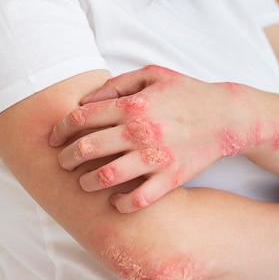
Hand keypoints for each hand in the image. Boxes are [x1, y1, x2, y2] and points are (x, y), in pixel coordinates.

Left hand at [49, 65, 260, 212]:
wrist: (226, 116)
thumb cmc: (186, 93)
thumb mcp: (152, 75)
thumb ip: (118, 84)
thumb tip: (86, 100)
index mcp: (132, 105)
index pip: (81, 118)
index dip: (59, 129)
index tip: (53, 139)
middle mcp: (139, 131)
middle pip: (87, 148)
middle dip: (66, 158)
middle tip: (62, 163)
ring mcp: (154, 157)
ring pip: (106, 177)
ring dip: (87, 183)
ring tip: (84, 183)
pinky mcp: (170, 178)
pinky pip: (139, 199)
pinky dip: (122, 204)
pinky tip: (116, 201)